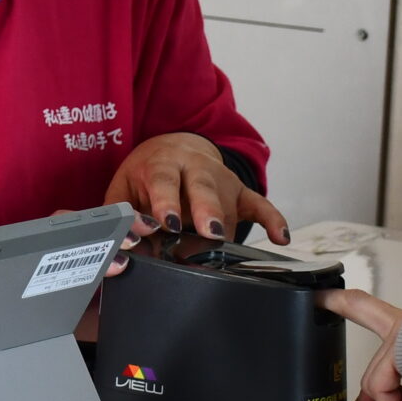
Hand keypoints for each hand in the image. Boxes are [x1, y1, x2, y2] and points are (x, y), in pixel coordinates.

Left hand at [104, 133, 290, 245]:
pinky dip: (273, 219)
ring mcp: (221, 179)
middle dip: (207, 210)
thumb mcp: (123, 190)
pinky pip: (260, 204)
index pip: (164, 181)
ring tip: (222, 252)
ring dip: (228, 229)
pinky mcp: (240, 191)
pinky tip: (281, 237)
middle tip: (210, 233)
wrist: (172, 148)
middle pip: (203, 188)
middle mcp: (194, 168)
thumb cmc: (144, 177)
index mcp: (162, 165)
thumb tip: (120, 245)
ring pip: (229, 206)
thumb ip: (121, 216)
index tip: (169, 223)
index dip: (167, 202)